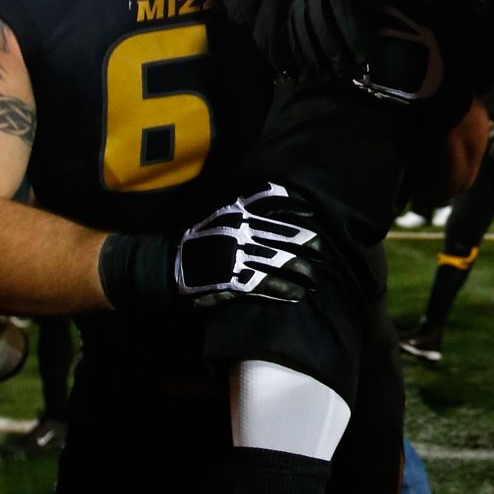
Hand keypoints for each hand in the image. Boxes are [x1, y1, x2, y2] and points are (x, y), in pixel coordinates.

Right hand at [174, 185, 329, 304]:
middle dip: (309, 244)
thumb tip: (279, 213)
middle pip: (284, 232)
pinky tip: (297, 294)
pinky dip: (286, 290)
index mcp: (236, 211)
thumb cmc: (199, 240)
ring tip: (316, 280)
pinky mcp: (234, 278)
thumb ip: (245, 209)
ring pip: (281, 260)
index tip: (312, 211)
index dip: (293, 204)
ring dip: (304, 271)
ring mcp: (238, 254)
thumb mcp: (220, 216)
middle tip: (324, 252)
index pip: (270, 199)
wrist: (170, 265)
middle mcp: (240, 228)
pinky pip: (267, 284)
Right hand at [276, 0, 390, 85]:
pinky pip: (290, 28)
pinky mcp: (290, 1)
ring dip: (316, 58)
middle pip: (321, 25)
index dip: (356, 34)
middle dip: (337, 53)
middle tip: (352, 75)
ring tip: (331, 79)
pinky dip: (298, 51)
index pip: (344, 8)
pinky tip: (308, 70)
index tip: (369, 56)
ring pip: (303, 30)